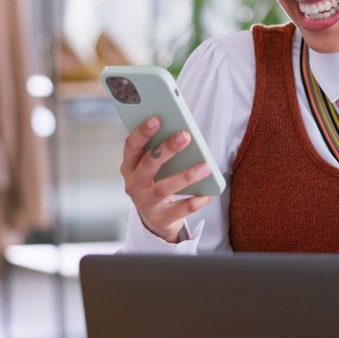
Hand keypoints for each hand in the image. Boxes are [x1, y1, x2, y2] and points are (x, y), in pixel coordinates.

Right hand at [120, 116, 215, 241]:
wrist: (156, 218)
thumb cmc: (158, 181)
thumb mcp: (154, 166)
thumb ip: (161, 149)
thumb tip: (183, 131)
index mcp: (129, 166)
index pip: (131, 146)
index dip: (142, 132)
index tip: (156, 118)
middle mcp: (133, 184)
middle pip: (148, 164)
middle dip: (167, 149)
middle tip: (185, 135)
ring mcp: (144, 203)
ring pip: (164, 188)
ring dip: (186, 176)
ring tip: (205, 166)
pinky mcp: (159, 219)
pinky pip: (179, 210)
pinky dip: (194, 201)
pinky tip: (208, 194)